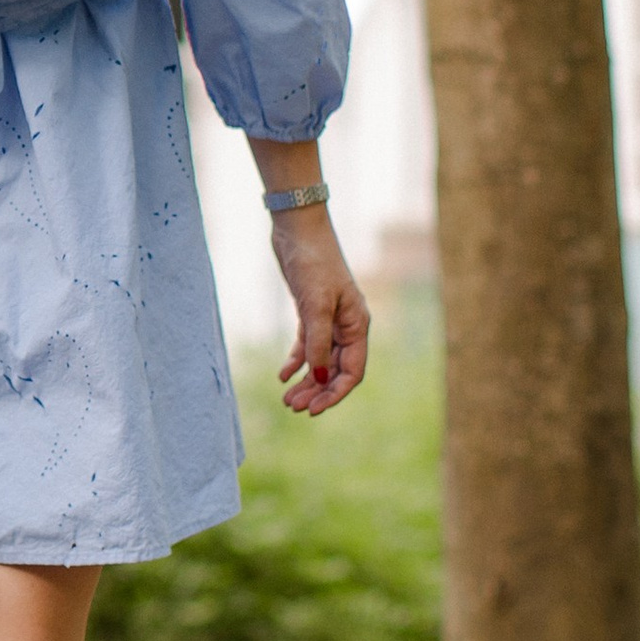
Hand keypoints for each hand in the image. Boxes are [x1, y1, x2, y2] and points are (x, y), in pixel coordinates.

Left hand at [271, 207, 369, 414]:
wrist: (298, 230)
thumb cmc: (313, 263)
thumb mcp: (315, 305)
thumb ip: (317, 343)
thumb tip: (320, 379)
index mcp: (356, 325)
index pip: (352, 371)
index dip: (335, 394)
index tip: (314, 411)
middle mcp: (346, 325)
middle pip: (335, 370)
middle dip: (317, 391)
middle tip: (293, 408)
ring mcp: (329, 319)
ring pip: (320, 360)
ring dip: (306, 381)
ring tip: (287, 399)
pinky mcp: (311, 312)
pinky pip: (307, 345)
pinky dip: (296, 361)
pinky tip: (283, 375)